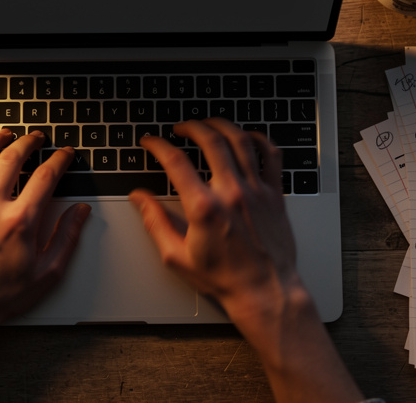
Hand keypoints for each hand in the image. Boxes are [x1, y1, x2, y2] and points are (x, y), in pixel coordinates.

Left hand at [0, 129, 90, 345]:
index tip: (65, 154)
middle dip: (29, 142)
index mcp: (20, 222)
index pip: (46, 177)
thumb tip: (80, 212)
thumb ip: (67, 237)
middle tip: (37, 138)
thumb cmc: (1, 295)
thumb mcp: (47, 272)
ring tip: (5, 134)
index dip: (60, 160)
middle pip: (12, 159)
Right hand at [128, 118, 298, 323]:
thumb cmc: (225, 279)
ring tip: (209, 124)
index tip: (151, 142)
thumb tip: (140, 199)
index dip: (158, 146)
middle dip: (191, 127)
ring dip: (222, 126)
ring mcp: (256, 191)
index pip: (176, 163)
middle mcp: (231, 193)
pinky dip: (259, 140)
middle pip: (211, 141)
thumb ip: (156, 223)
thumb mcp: (177, 257)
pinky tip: (248, 137)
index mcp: (205, 208)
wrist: (264, 291)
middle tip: (180, 128)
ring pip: (241, 141)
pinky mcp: (274, 195)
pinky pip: (271, 156)